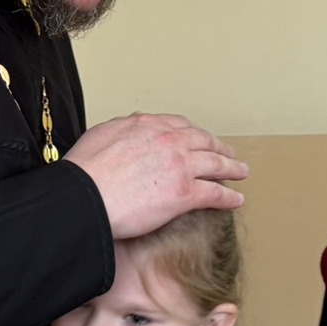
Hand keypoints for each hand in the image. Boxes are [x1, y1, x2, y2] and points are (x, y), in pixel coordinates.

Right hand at [64, 113, 247, 239]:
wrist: (85, 195)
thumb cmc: (85, 171)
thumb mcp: (101, 134)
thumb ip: (122, 129)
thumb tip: (130, 127)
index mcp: (148, 125)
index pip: (179, 125)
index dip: (193, 133)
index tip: (198, 138)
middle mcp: (169, 140)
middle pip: (203, 141)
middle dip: (218, 147)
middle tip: (227, 153)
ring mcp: (180, 165)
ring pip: (215, 163)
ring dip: (232, 167)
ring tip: (241, 172)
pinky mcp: (185, 192)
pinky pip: (215, 193)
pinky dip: (229, 197)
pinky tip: (236, 200)